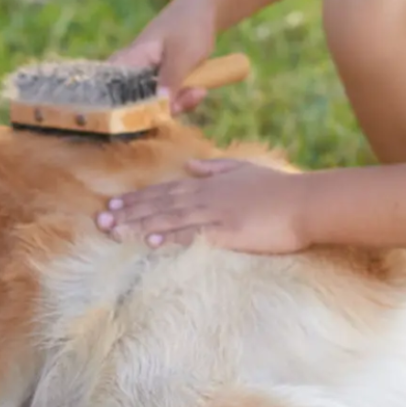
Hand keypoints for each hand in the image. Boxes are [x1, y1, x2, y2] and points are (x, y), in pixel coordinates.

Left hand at [96, 159, 312, 253]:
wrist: (305, 202)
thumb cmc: (278, 188)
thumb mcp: (244, 169)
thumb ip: (215, 167)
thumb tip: (192, 165)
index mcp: (208, 184)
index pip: (165, 191)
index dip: (137, 199)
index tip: (113, 205)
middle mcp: (206, 196)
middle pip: (160, 203)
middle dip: (128, 212)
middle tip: (100, 220)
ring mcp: (215, 213)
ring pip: (169, 218)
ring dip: (139, 224)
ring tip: (114, 231)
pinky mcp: (227, 231)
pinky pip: (193, 234)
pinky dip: (169, 236)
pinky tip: (149, 241)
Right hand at [108, 0, 219, 114]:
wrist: (204, 10)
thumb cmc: (189, 27)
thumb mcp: (182, 56)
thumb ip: (169, 82)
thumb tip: (157, 110)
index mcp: (128, 61)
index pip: (112, 95)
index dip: (129, 114)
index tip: (158, 115)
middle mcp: (130, 72)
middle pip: (136, 106)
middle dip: (165, 110)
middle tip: (192, 96)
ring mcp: (144, 77)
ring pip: (154, 105)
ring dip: (178, 104)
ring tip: (200, 90)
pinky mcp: (157, 81)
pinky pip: (165, 100)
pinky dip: (182, 99)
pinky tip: (199, 90)